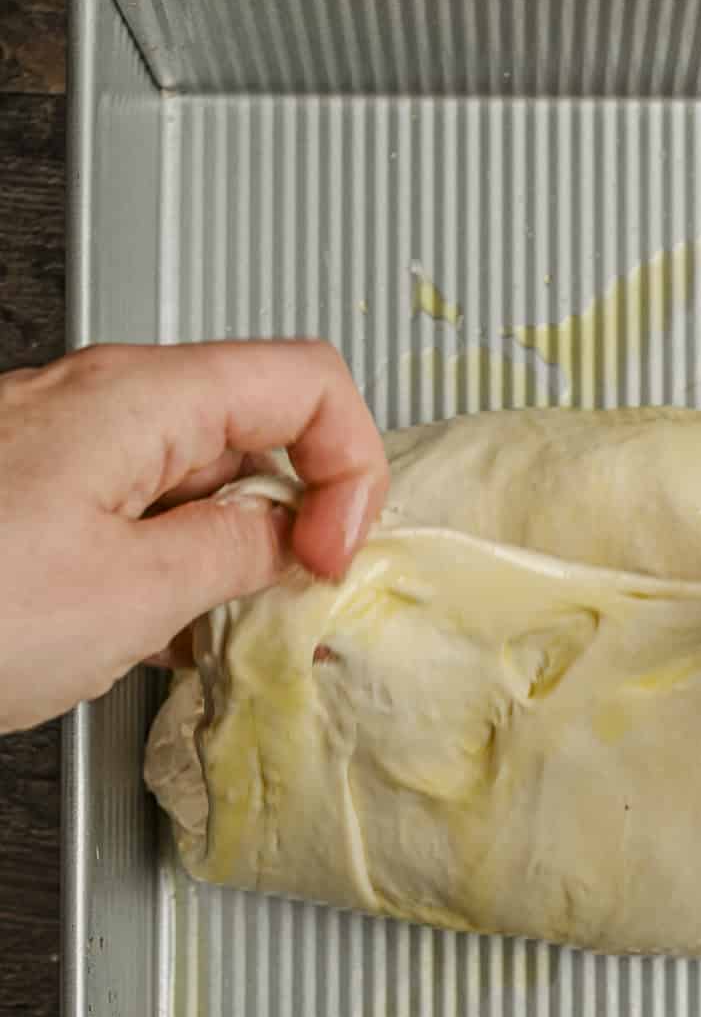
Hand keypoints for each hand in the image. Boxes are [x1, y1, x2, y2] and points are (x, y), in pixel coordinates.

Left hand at [0, 339, 387, 732]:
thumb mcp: (132, 593)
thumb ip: (235, 553)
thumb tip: (285, 541)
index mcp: (142, 399)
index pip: (310, 381)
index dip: (351, 466)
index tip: (333, 551)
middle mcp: (101, 403)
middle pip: (256, 426)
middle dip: (294, 514)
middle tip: (289, 596)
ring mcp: (62, 448)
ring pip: (194, 477)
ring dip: (228, 554)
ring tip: (217, 630)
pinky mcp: (32, 497)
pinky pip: (134, 514)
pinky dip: (167, 569)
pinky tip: (152, 636)